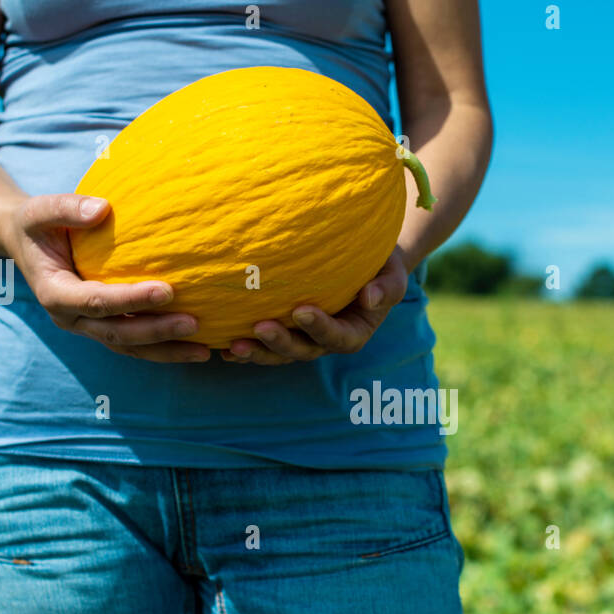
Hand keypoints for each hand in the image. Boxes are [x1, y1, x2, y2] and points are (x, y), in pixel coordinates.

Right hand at [0, 194, 209, 362]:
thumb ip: (67, 207)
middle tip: (194, 323)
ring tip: (204, 350)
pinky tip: (196, 348)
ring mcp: (88, 328)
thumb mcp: (40, 209)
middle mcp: (71, 319)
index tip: (168, 290)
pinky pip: (135, 345)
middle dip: (157, 331)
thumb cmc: (37, 224)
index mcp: (54, 293)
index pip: (97, 302)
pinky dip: (164, 349)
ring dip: (166, 350)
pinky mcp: (103, 328)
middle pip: (118, 333)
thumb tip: (102, 208)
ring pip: (129, 347)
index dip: (131, 299)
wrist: (25, 244)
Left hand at [221, 247, 409, 364]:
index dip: (320, 328)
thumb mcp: (393, 273)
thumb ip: (386, 287)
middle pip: (303, 351)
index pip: (339, 337)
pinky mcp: (283, 331)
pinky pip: (261, 346)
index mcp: (354, 332)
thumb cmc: (380, 263)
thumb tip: (370, 297)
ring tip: (232, 345)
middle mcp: (325, 342)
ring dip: (256, 352)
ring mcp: (302, 339)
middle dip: (280, 343)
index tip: (301, 310)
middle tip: (259, 327)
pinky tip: (220, 345)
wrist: (362, 260)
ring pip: (278, 354)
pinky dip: (242, 349)